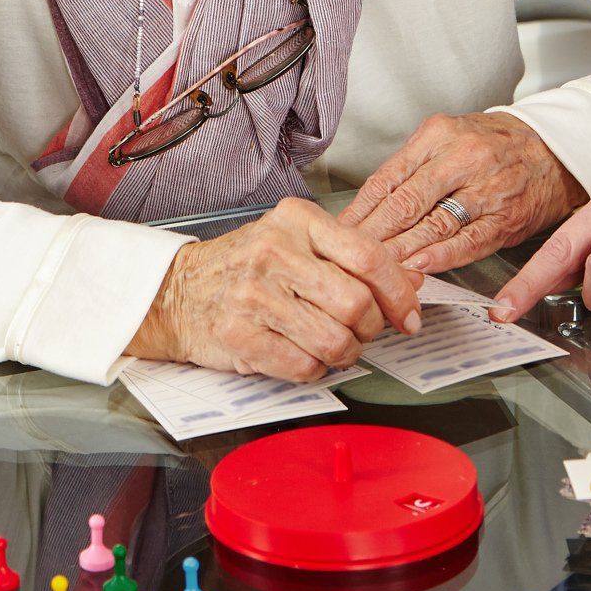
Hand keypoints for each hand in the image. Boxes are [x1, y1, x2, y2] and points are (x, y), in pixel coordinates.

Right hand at [125, 199, 421, 381]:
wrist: (177, 291)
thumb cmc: (246, 267)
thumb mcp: (298, 243)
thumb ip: (353, 258)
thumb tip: (412, 280)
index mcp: (296, 220)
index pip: (369, 257)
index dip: (399, 293)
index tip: (409, 315)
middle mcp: (275, 252)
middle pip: (357, 304)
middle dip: (370, 328)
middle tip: (360, 330)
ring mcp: (255, 294)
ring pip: (336, 341)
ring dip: (344, 354)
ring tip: (331, 344)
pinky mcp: (240, 335)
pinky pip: (305, 367)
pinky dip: (314, 370)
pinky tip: (301, 354)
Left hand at [339, 111, 585, 272]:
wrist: (551, 149)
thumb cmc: (493, 145)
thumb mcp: (448, 138)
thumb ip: (411, 169)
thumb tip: (369, 206)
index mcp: (438, 135)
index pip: (388, 179)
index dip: (360, 211)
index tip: (339, 232)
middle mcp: (460, 158)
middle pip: (405, 203)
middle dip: (373, 235)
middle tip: (348, 257)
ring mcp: (484, 189)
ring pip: (432, 224)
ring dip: (400, 252)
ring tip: (374, 270)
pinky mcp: (504, 218)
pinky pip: (468, 241)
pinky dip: (441, 257)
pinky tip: (419, 268)